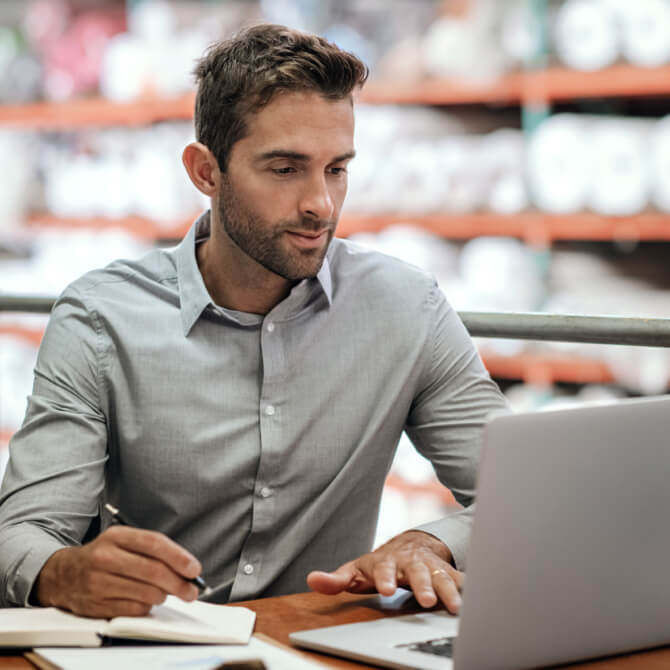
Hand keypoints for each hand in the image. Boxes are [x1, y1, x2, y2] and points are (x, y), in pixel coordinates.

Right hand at [33, 525, 201, 616]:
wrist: (63, 574)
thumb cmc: (104, 556)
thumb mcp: (124, 542)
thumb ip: (153, 551)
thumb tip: (186, 569)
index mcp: (116, 536)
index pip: (154, 543)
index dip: (178, 557)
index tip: (194, 569)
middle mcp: (105, 557)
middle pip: (152, 571)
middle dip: (178, 583)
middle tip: (191, 591)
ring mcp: (98, 582)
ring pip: (145, 593)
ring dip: (163, 596)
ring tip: (165, 593)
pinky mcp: (95, 605)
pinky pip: (133, 609)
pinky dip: (146, 607)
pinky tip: (146, 601)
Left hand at [307, 530, 462, 613]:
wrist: (410, 546)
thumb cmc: (380, 564)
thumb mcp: (357, 570)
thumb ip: (336, 578)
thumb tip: (312, 580)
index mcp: (386, 562)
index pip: (384, 568)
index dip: (385, 578)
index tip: (387, 589)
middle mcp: (410, 562)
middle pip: (417, 572)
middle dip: (423, 585)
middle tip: (427, 601)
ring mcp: (430, 566)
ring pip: (442, 576)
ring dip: (449, 590)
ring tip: (457, 608)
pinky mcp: (447, 572)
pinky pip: (461, 578)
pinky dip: (470, 587)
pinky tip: (480, 598)